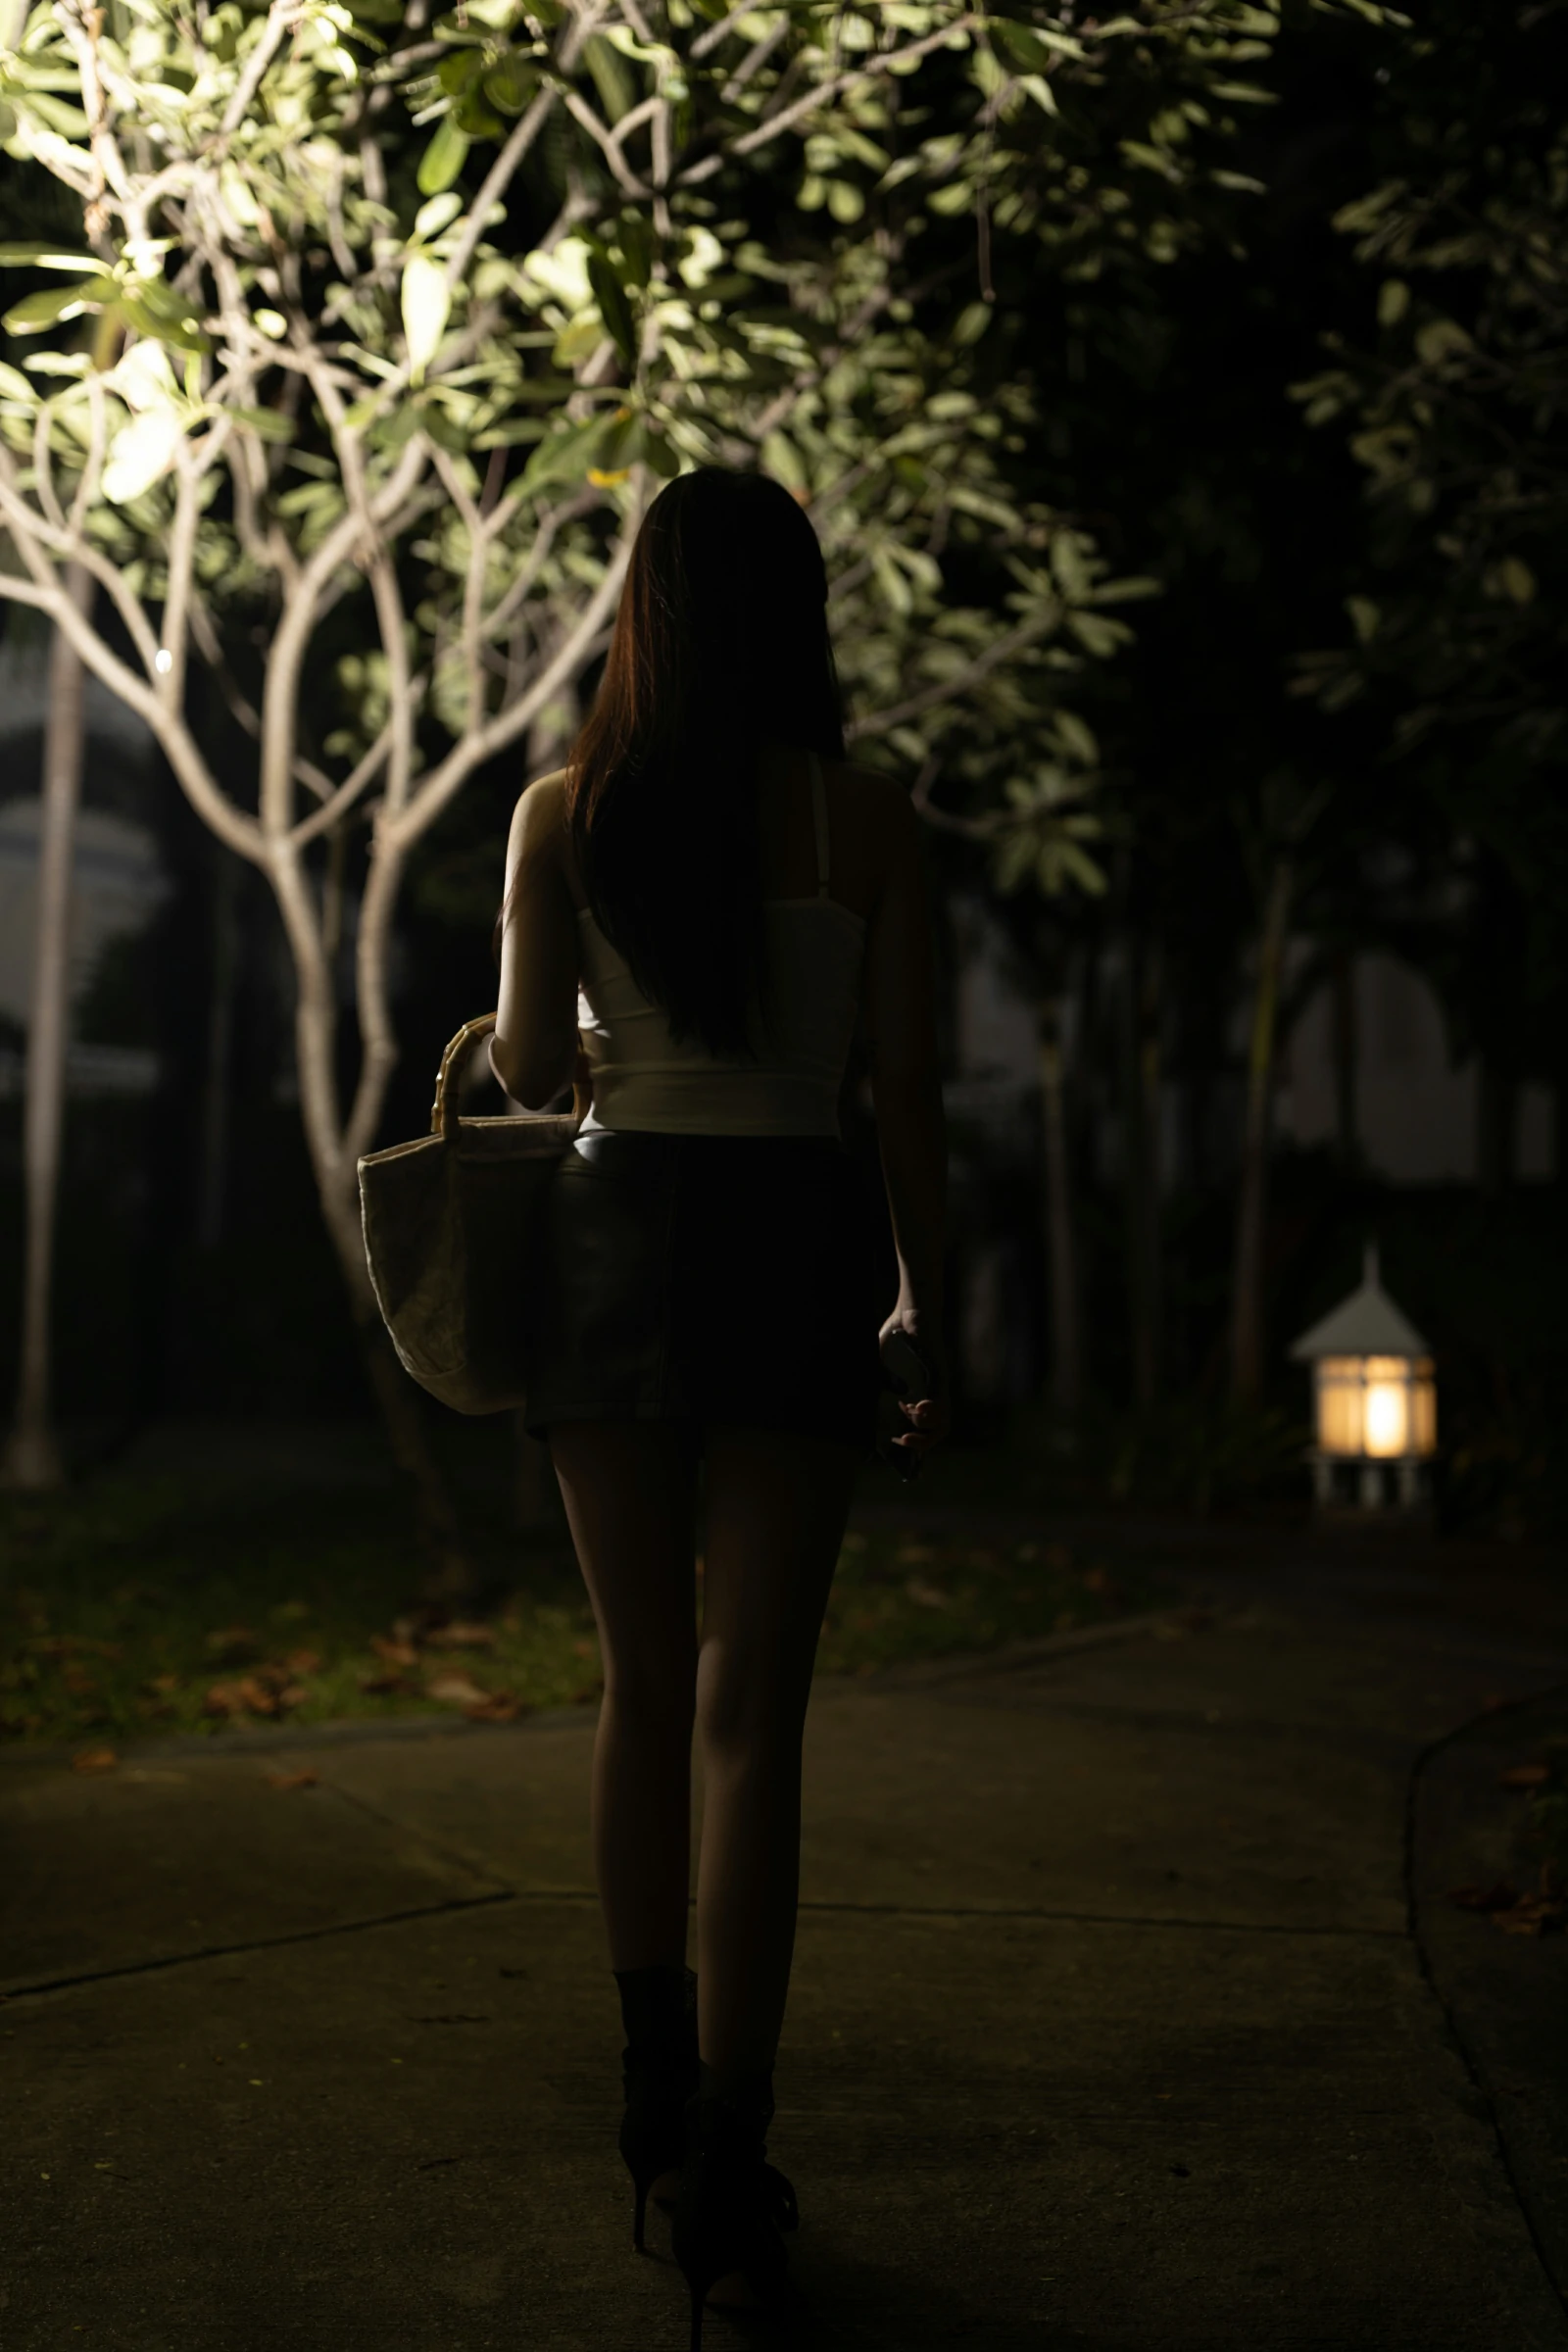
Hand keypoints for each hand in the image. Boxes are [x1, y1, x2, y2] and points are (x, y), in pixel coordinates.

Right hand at [878, 1308, 949, 1467]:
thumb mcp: (881, 1364)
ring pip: (943, 1421)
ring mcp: (939, 1386)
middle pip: (938, 1430)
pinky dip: (930, 1411)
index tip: (896, 1443)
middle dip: (921, 1444)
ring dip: (924, 1429)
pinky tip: (915, 1407)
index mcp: (919, 1394)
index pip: (923, 1426)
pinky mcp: (941, 1376)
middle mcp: (932, 1394)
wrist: (910, 1313)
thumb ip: (876, 1381)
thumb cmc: (896, 1336)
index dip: (915, 1440)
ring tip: (907, 1420)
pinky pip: (942, 1402)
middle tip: (901, 1441)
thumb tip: (858, 1398)